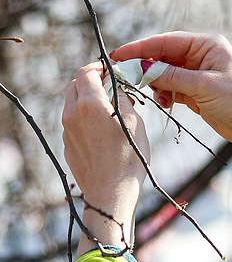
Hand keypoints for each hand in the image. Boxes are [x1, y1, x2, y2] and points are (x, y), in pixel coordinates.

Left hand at [62, 62, 149, 253]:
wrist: (111, 193)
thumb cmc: (129, 158)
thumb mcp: (135, 123)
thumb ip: (122, 99)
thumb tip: (117, 89)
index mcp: (90, 103)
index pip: (86, 72)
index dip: (98, 68)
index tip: (110, 72)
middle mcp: (72, 114)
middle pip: (75, 86)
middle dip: (91, 83)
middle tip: (110, 90)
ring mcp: (67, 131)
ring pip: (73, 105)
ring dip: (88, 102)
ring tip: (109, 115)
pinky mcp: (67, 147)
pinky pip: (74, 125)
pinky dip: (85, 121)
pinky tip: (103, 135)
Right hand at [110, 32, 231, 173]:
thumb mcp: (204, 87)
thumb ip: (171, 77)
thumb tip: (142, 69)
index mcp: (206, 44)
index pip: (165, 41)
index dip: (140, 48)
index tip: (118, 56)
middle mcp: (201, 56)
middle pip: (162, 57)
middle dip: (146, 68)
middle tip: (129, 80)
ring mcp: (198, 75)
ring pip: (165, 75)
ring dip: (157, 85)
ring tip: (158, 98)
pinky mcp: (198, 93)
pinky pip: (172, 89)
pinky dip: (166, 95)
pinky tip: (165, 103)